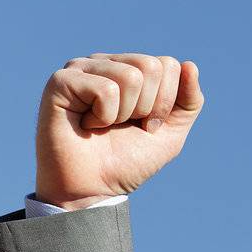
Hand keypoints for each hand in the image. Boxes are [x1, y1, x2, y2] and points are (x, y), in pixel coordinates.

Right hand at [34, 53, 205, 208]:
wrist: (92, 190)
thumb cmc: (127, 160)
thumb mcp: (170, 133)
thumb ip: (188, 101)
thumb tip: (190, 65)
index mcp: (130, 68)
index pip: (168, 65)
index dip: (164, 103)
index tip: (146, 126)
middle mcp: (106, 62)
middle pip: (151, 66)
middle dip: (146, 107)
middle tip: (123, 126)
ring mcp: (81, 68)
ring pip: (131, 76)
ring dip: (123, 114)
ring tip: (103, 125)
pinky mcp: (62, 80)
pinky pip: (106, 89)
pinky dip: (103, 116)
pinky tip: (87, 124)